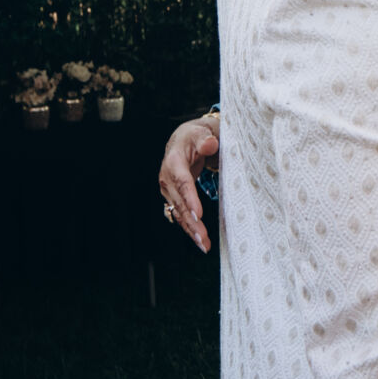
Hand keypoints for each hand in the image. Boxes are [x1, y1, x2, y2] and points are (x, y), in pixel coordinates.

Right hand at [158, 119, 218, 252]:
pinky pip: (181, 215)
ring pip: (179, 213)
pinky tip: (199, 240)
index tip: (199, 214)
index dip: (190, 199)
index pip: (183, 182)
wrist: (184, 140)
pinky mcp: (173, 198)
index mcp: (174, 161)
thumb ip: (206, 139)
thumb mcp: (201, 133)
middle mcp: (167, 178)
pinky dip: (189, 228)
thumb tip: (210, 143)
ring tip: (203, 245)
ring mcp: (169, 190)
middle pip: (180, 203)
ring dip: (191, 230)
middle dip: (192, 223)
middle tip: (203, 238)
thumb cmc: (195, 137)